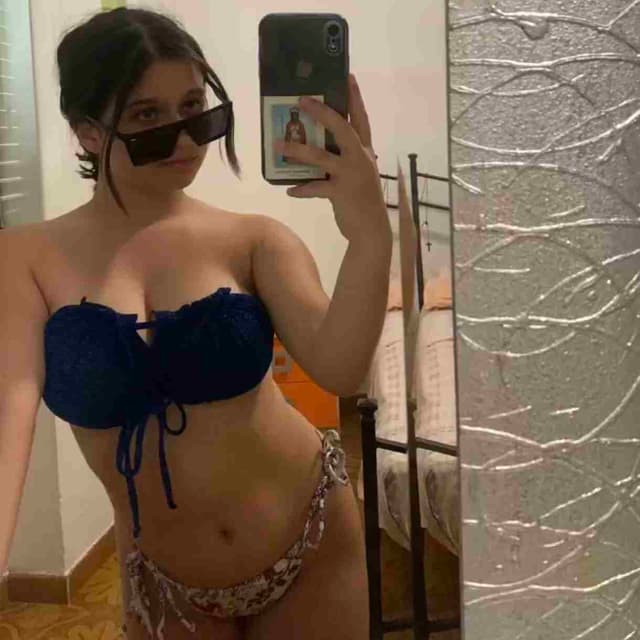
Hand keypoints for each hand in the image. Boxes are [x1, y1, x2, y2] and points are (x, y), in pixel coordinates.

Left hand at [273, 73, 389, 243]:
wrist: (372, 230)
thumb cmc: (362, 199)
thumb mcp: (357, 173)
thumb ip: (342, 158)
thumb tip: (315, 146)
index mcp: (365, 151)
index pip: (361, 118)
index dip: (355, 97)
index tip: (347, 76)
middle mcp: (360, 158)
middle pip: (342, 128)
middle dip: (322, 112)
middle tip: (302, 100)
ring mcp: (351, 175)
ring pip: (321, 156)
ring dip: (297, 150)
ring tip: (278, 144)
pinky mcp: (341, 193)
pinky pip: (315, 188)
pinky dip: (301, 189)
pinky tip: (289, 189)